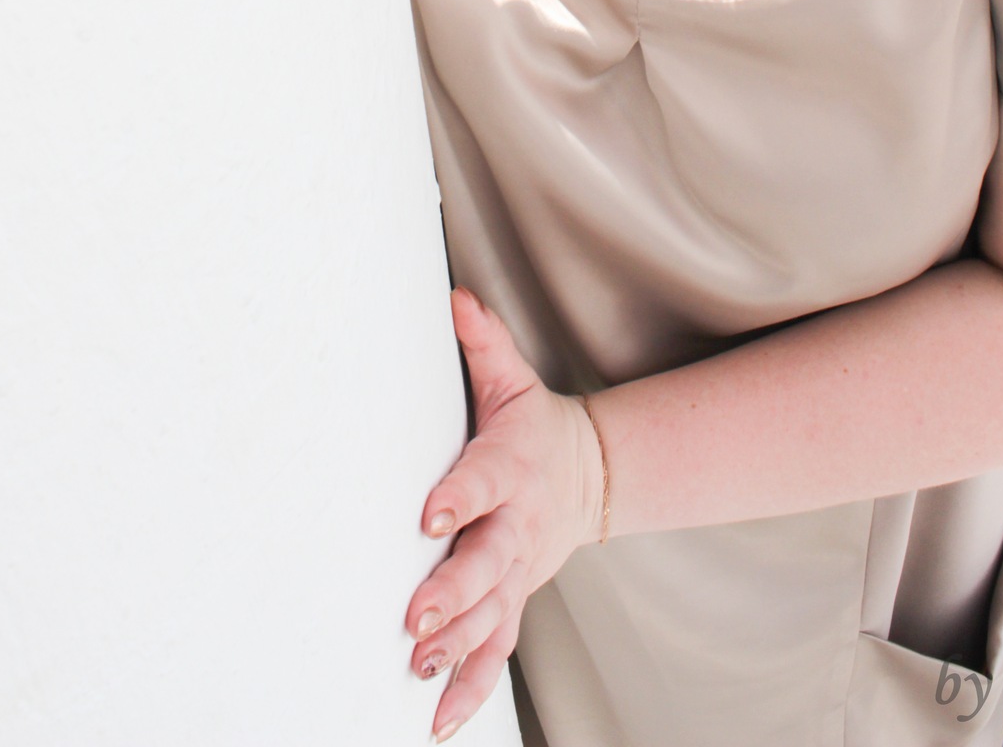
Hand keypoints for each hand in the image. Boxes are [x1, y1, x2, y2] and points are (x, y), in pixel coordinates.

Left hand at [406, 286, 603, 740]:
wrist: (587, 477)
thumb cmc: (531, 426)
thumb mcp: (512, 379)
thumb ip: (483, 342)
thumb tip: (454, 298)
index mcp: (511, 467)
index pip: (484, 479)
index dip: (459, 496)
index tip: (428, 514)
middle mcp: (517, 527)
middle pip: (487, 562)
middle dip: (453, 591)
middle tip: (415, 617)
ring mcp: (517, 572)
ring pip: (491, 615)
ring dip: (456, 645)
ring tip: (420, 666)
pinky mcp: (514, 602)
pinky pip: (495, 652)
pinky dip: (470, 689)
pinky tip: (437, 720)